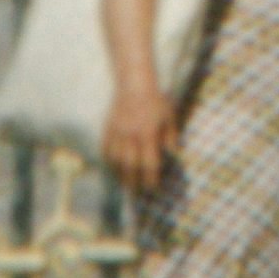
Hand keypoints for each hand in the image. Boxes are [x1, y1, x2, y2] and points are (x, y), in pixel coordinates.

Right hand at [98, 68, 177, 203]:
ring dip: (119, 174)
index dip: (150, 177)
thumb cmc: (156, 101)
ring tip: (123, 183)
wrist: (134, 84)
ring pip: (115, 159)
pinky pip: (105, 148)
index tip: (152, 187)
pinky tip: (111, 167)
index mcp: (148, 134)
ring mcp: (117, 133)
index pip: (148, 163)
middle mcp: (131, 136)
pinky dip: (107, 160)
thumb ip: (170, 136)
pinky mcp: (108, 128)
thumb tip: (173, 153)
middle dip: (133, 181)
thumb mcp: (169, 117)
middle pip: (130, 165)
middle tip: (135, 193)